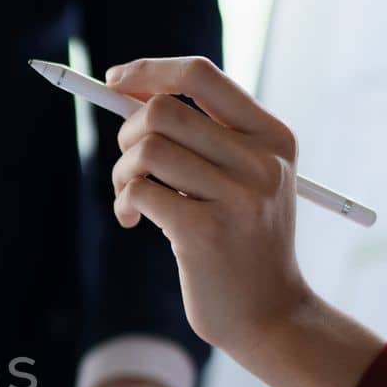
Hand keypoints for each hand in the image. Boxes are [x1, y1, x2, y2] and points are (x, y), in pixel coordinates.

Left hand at [105, 57, 312, 356]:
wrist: (270, 316)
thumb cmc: (242, 243)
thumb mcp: (244, 180)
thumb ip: (204, 137)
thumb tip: (129, 90)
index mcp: (273, 136)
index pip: (201, 75)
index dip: (148, 70)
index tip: (114, 82)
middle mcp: (261, 160)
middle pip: (162, 109)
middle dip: (126, 134)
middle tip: (130, 168)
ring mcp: (238, 196)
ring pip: (146, 149)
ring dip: (121, 173)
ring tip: (131, 200)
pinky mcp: (205, 232)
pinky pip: (139, 190)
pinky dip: (124, 202)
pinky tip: (134, 220)